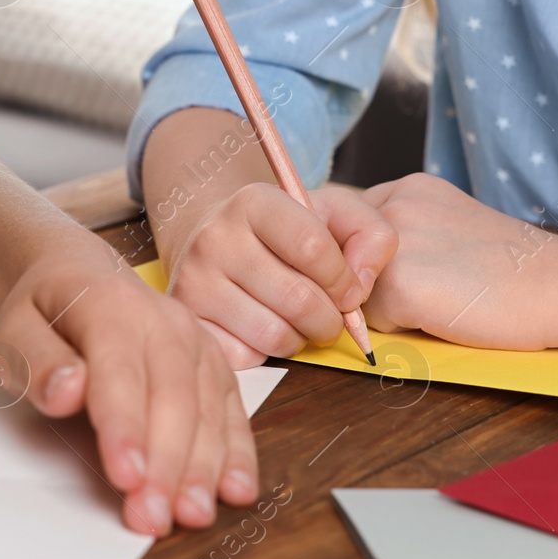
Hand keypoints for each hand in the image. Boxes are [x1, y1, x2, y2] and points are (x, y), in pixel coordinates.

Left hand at [0, 237, 258, 535]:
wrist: (84, 278)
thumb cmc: (48, 312)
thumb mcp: (16, 329)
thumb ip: (37, 362)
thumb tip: (67, 392)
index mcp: (111, 307)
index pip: (120, 374)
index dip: (125, 428)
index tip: (126, 477)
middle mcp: (165, 322)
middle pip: (174, 398)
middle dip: (167, 463)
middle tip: (153, 517)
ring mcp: (197, 343)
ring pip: (209, 409)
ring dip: (204, 467)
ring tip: (192, 515)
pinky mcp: (215, 365)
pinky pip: (232, 410)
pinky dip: (238, 452)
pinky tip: (237, 489)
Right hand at [162, 182, 397, 367]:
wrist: (214, 240)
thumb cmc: (283, 232)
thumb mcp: (332, 213)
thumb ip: (370, 235)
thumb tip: (359, 287)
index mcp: (254, 202)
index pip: (313, 247)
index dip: (344, 279)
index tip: (349, 290)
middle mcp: (215, 238)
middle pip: (299, 300)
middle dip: (330, 319)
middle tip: (330, 315)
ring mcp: (194, 281)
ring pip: (274, 335)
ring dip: (300, 338)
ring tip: (298, 321)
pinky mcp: (188, 319)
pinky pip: (246, 356)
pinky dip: (266, 353)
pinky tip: (264, 328)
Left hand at [361, 174, 557, 349]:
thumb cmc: (508, 267)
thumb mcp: (447, 224)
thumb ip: (401, 231)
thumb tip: (349, 263)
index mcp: (405, 188)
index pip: (345, 227)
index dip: (366, 259)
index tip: (413, 267)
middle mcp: (393, 205)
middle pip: (344, 262)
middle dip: (373, 282)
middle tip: (437, 283)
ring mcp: (393, 243)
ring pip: (355, 293)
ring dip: (387, 305)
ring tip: (443, 297)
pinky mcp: (400, 284)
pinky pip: (375, 322)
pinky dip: (405, 327)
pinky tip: (446, 312)